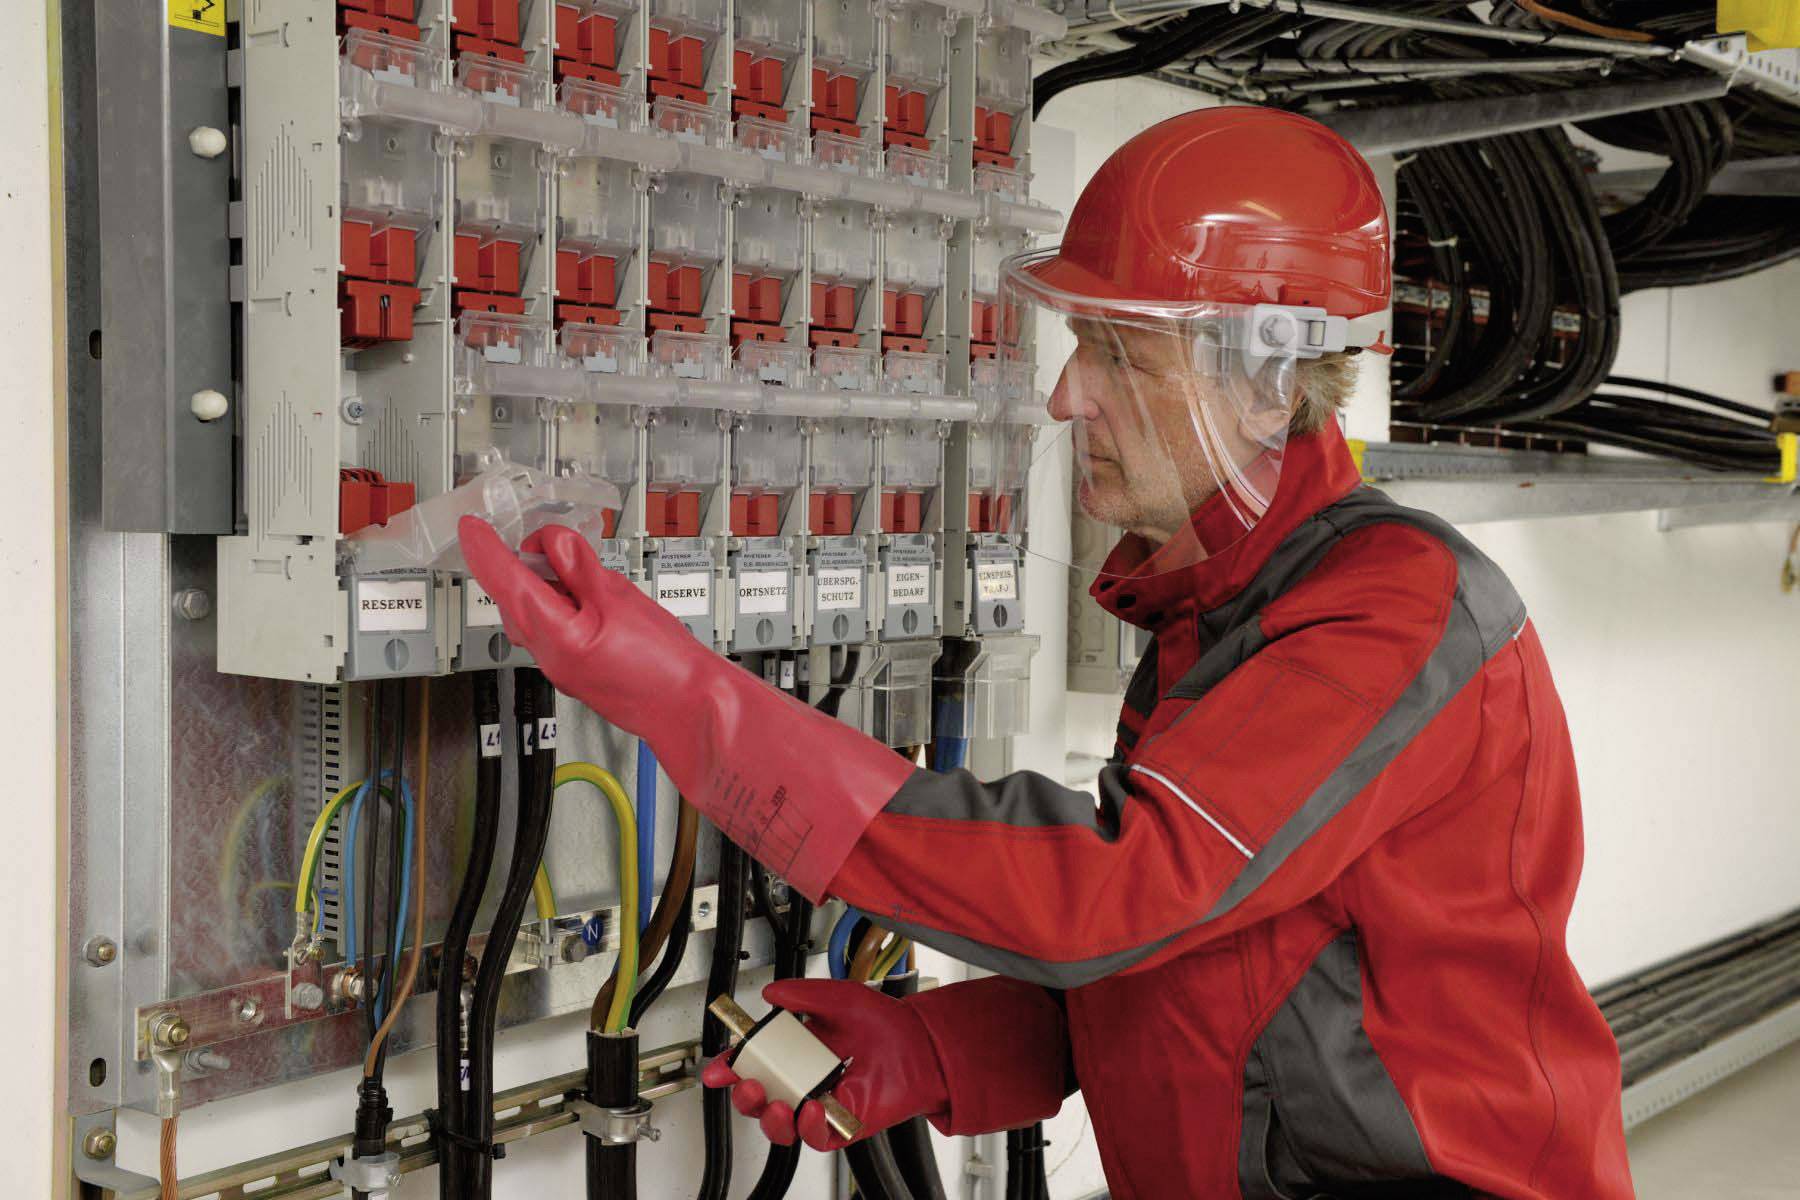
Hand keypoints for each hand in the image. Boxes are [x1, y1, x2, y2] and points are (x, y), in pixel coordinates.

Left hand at [457, 516, 706, 736]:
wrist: (689, 706)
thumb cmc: (664, 666)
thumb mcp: (621, 600)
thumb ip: (582, 569)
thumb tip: (554, 543)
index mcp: (556, 637)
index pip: (506, 584)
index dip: (485, 551)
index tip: (472, 527)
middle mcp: (550, 656)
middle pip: (515, 598)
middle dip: (524, 564)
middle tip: (551, 541)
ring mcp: (562, 665)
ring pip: (534, 613)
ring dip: (545, 584)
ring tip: (580, 570)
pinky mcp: (577, 668)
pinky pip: (554, 628)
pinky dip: (561, 604)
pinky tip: (589, 596)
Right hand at [700, 979, 949, 1149]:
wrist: (923, 1045)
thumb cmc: (886, 1023)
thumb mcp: (837, 997)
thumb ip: (803, 994)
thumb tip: (772, 993)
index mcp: (798, 1052)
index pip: (756, 1064)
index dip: (733, 1067)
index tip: (719, 1066)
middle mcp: (806, 1080)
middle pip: (761, 1099)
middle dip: (745, 1096)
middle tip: (746, 1084)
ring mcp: (822, 1105)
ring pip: (782, 1125)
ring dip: (770, 1117)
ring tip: (774, 1102)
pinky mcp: (841, 1125)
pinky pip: (816, 1137)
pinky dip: (809, 1126)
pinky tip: (811, 1108)